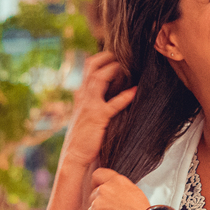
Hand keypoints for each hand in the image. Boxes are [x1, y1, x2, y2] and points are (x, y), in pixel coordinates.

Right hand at [60, 51, 137, 171]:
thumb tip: (108, 93)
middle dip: (108, 57)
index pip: (89, 68)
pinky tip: (135, 91)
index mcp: (81, 95)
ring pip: (99, 78)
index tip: (116, 55)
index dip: (102, 58)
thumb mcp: (85, 115)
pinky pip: (113, 103)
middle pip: (92, 67)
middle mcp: (83, 96)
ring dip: (114, 69)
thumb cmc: (83, 138)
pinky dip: (125, 96)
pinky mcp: (98, 117)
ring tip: (128, 65)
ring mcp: (90, 105)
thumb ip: (93, 102)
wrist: (74, 155)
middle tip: (123, 53)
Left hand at [80, 168, 149, 209]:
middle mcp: (104, 189)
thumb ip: (121, 188)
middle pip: (93, 196)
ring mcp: (97, 204)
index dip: (96, 184)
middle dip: (99, 205)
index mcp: (116, 181)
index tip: (98, 190)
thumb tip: (115, 192)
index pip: (97, 174)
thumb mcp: (135, 191)